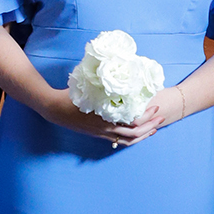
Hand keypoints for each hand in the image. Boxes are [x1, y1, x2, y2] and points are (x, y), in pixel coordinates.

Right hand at [43, 86, 175, 147]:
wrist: (53, 109)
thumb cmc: (70, 94)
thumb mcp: (88, 86)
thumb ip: (104, 83)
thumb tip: (119, 72)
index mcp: (105, 116)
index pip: (132, 121)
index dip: (146, 115)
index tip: (155, 105)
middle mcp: (105, 128)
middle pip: (134, 133)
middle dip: (150, 126)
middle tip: (160, 117)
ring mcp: (102, 133)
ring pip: (128, 140)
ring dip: (143, 134)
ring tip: (154, 128)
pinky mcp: (99, 135)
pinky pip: (119, 141)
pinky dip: (132, 138)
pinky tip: (138, 134)